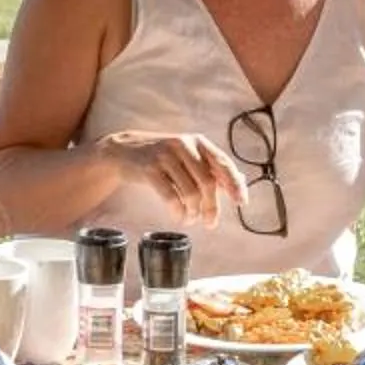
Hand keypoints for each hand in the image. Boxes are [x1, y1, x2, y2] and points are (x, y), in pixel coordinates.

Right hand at [99, 129, 245, 224]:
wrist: (123, 150)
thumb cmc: (162, 156)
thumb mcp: (187, 155)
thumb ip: (212, 167)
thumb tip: (240, 182)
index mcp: (198, 141)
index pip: (223, 163)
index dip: (234, 184)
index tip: (241, 203)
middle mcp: (184, 145)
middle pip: (207, 183)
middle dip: (211, 207)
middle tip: (210, 223)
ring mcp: (165, 156)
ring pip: (190, 192)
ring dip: (193, 212)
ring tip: (191, 219)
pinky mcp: (149, 169)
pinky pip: (171, 196)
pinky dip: (178, 212)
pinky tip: (178, 217)